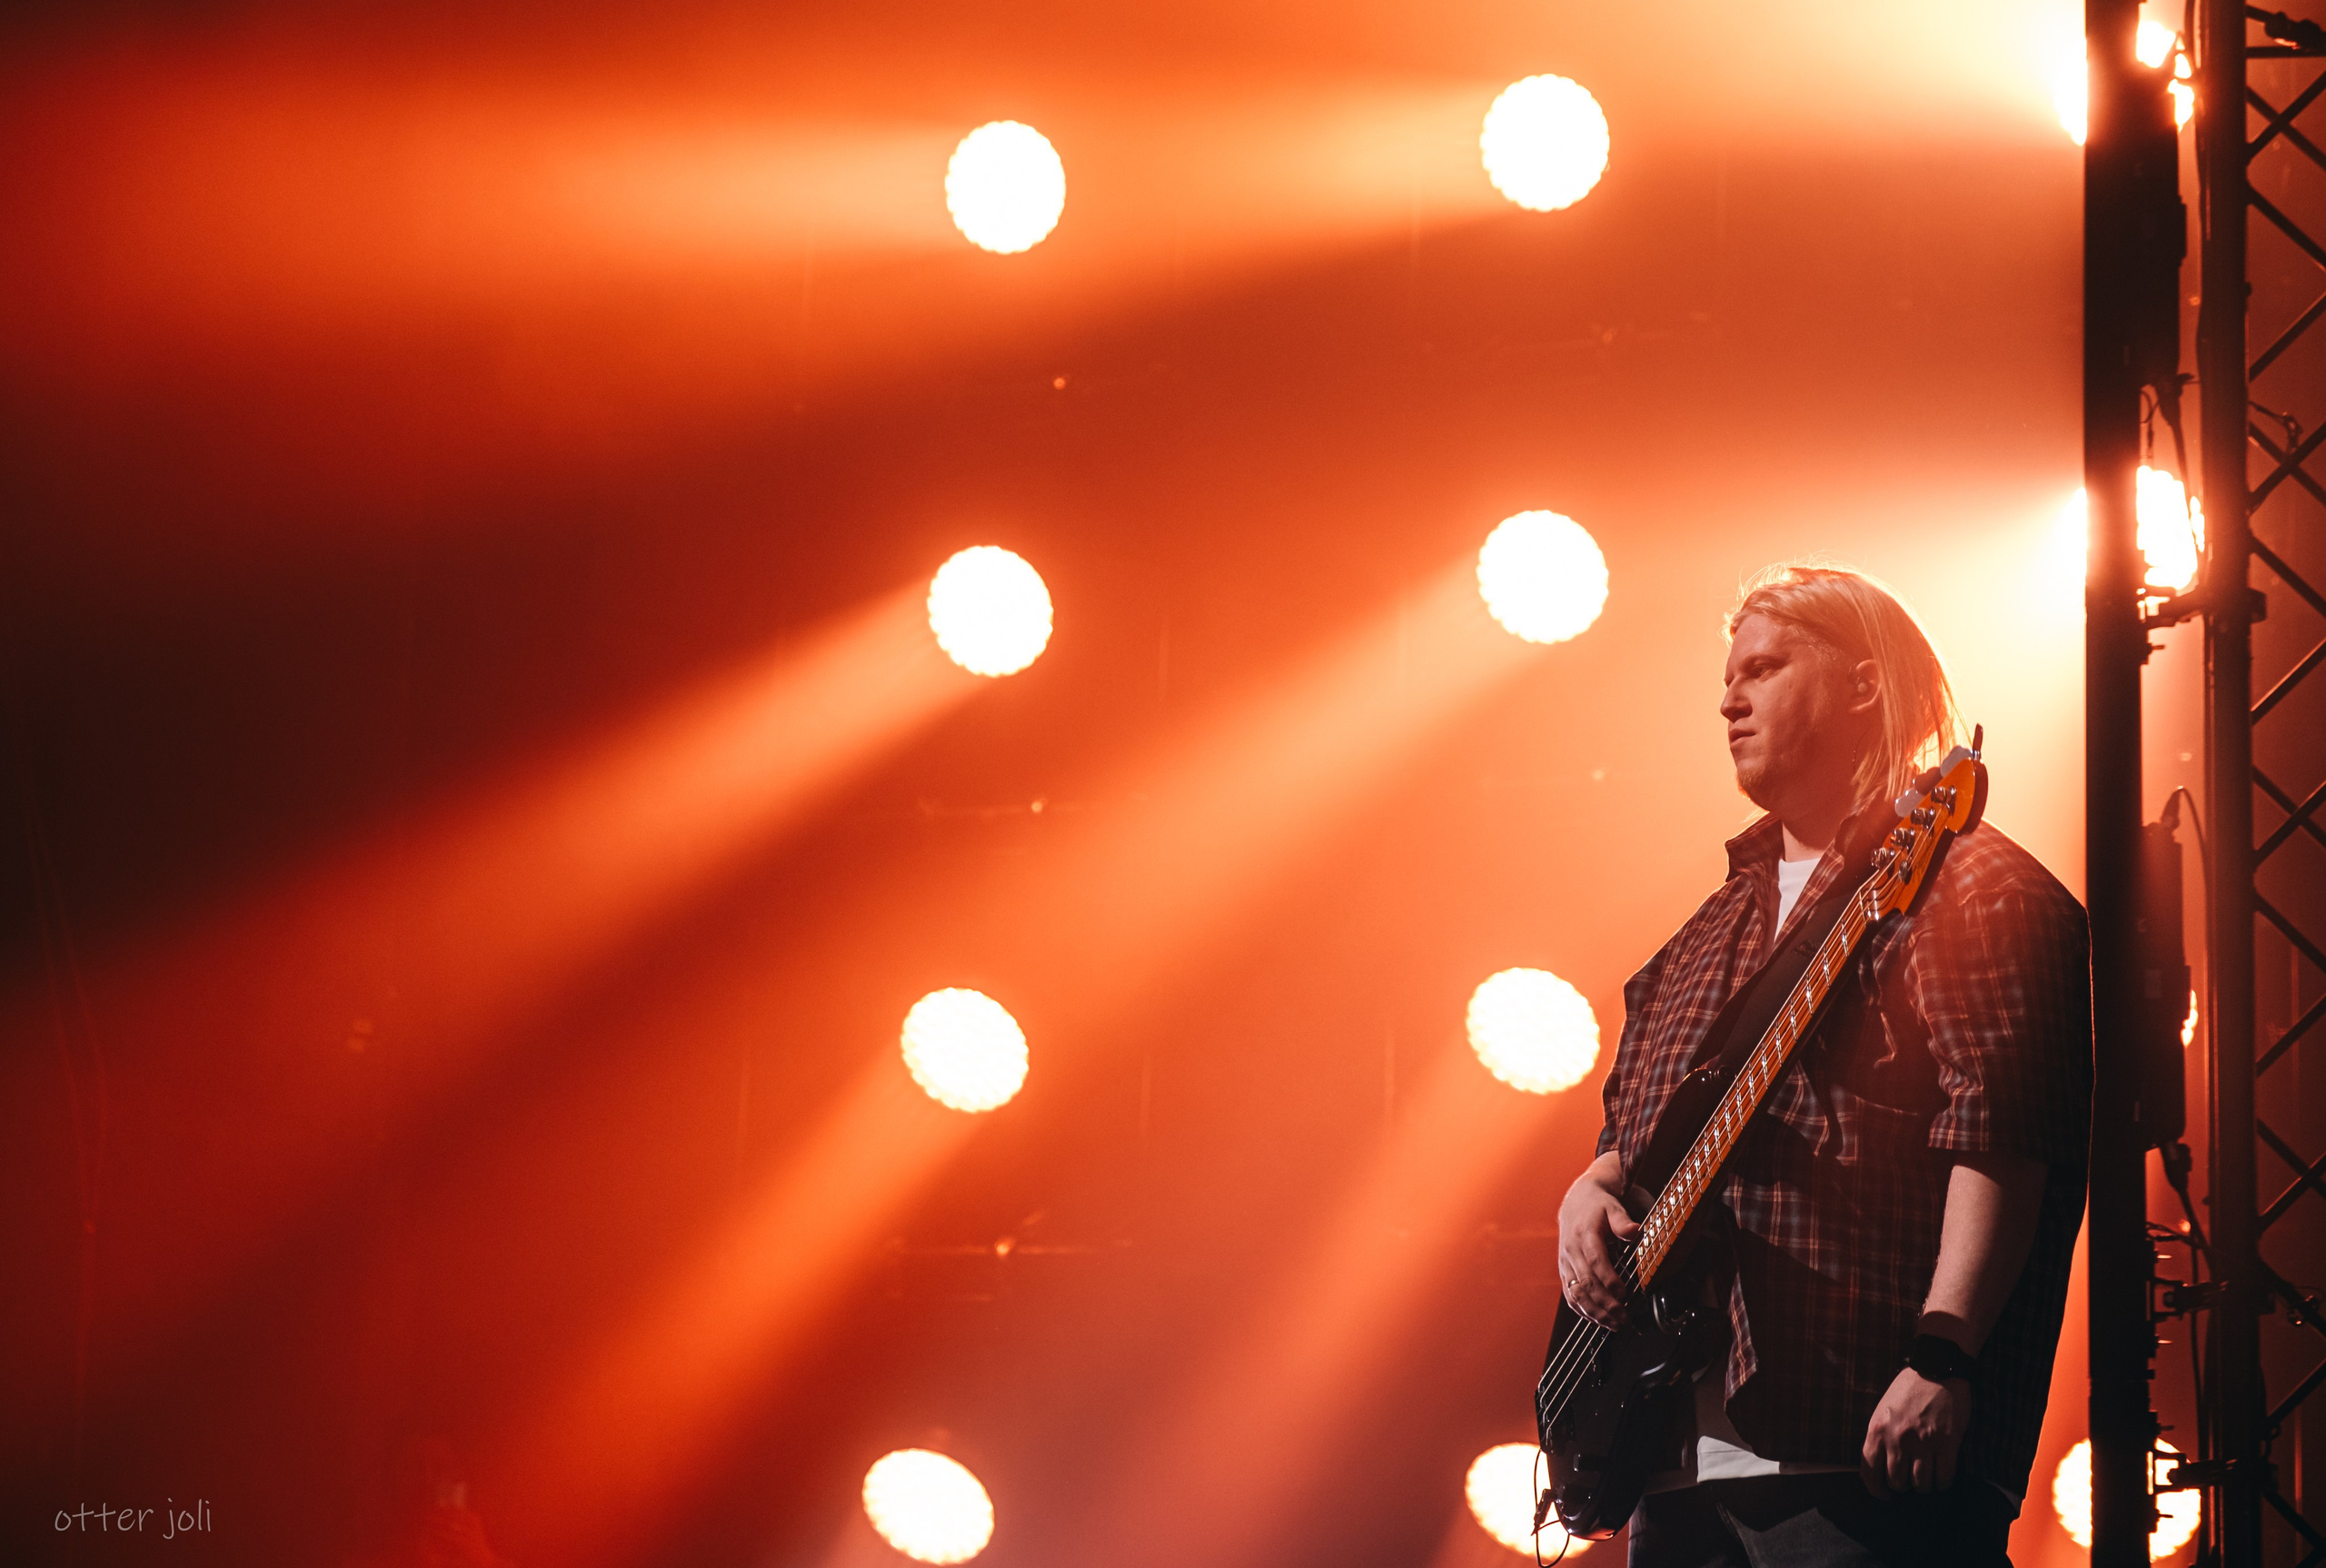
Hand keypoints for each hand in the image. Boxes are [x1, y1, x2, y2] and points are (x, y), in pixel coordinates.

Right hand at [1557, 1153, 1637, 1328]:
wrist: (1576, 1202)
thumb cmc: (1599, 1206)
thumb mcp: (1613, 1207)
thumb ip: (1622, 1221)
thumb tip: (1634, 1231)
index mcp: (1584, 1234)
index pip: (1595, 1261)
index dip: (1609, 1280)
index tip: (1624, 1294)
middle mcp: (1571, 1250)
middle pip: (1586, 1282)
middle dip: (1605, 1303)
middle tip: (1624, 1317)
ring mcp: (1565, 1262)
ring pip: (1576, 1293)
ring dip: (1594, 1312)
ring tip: (1614, 1324)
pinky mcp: (1564, 1271)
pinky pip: (1570, 1294)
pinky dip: (1582, 1310)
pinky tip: (1597, 1320)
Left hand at [1859, 1367, 1970, 1496]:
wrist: (1937, 1367)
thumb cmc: (1909, 1387)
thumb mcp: (1883, 1409)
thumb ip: (1880, 1435)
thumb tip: (1880, 1465)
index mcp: (1878, 1429)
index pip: (1869, 1471)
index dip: (1876, 1489)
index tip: (1883, 1494)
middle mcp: (1898, 1438)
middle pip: (1897, 1482)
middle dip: (1903, 1486)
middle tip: (1909, 1480)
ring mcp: (1923, 1442)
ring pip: (1921, 1484)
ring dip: (1923, 1486)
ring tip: (1925, 1478)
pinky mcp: (1948, 1442)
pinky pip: (1944, 1477)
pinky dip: (1942, 1482)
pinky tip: (1941, 1477)